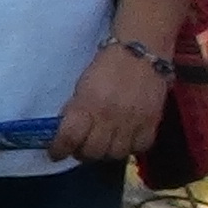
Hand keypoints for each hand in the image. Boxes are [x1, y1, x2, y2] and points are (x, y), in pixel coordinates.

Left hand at [49, 41, 172, 164]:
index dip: (59, 150)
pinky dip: (130, 147)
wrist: (141, 53)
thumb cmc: (106, 67)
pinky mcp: (152, 123)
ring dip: (106, 152)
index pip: (69, 138)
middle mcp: (109, 117)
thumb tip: (65, 131)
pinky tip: (124, 139)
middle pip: (93, 152)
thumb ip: (75, 110)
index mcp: (87, 104)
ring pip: (115, 154)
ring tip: (103, 144)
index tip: (55, 153)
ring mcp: (132, 122)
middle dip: (83, 153)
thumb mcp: (82, 86)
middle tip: (81, 147)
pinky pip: (139, 147)